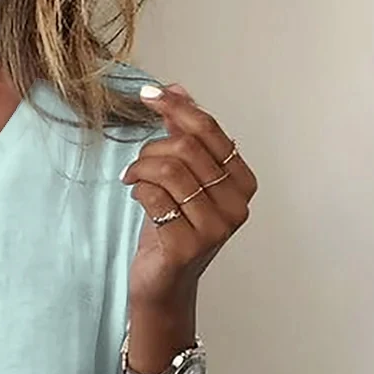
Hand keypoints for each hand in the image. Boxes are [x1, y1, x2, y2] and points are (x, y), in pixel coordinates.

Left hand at [120, 84, 258, 310]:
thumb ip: (183, 136)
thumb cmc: (171, 231)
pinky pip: (155, 198)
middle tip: (136, 163)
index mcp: (242, 182)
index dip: (177, 108)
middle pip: (187, 149)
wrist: (162, 284)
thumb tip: (177, 89)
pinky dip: (138, 190)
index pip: (210, 131)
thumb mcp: (180, 179)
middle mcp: (236, 204)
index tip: (149, 94)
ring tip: (131, 178)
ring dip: (141, 168)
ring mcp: (215, 227)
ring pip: (170, 171)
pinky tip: (135, 196)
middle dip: (152, 148)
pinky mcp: (188, 246)